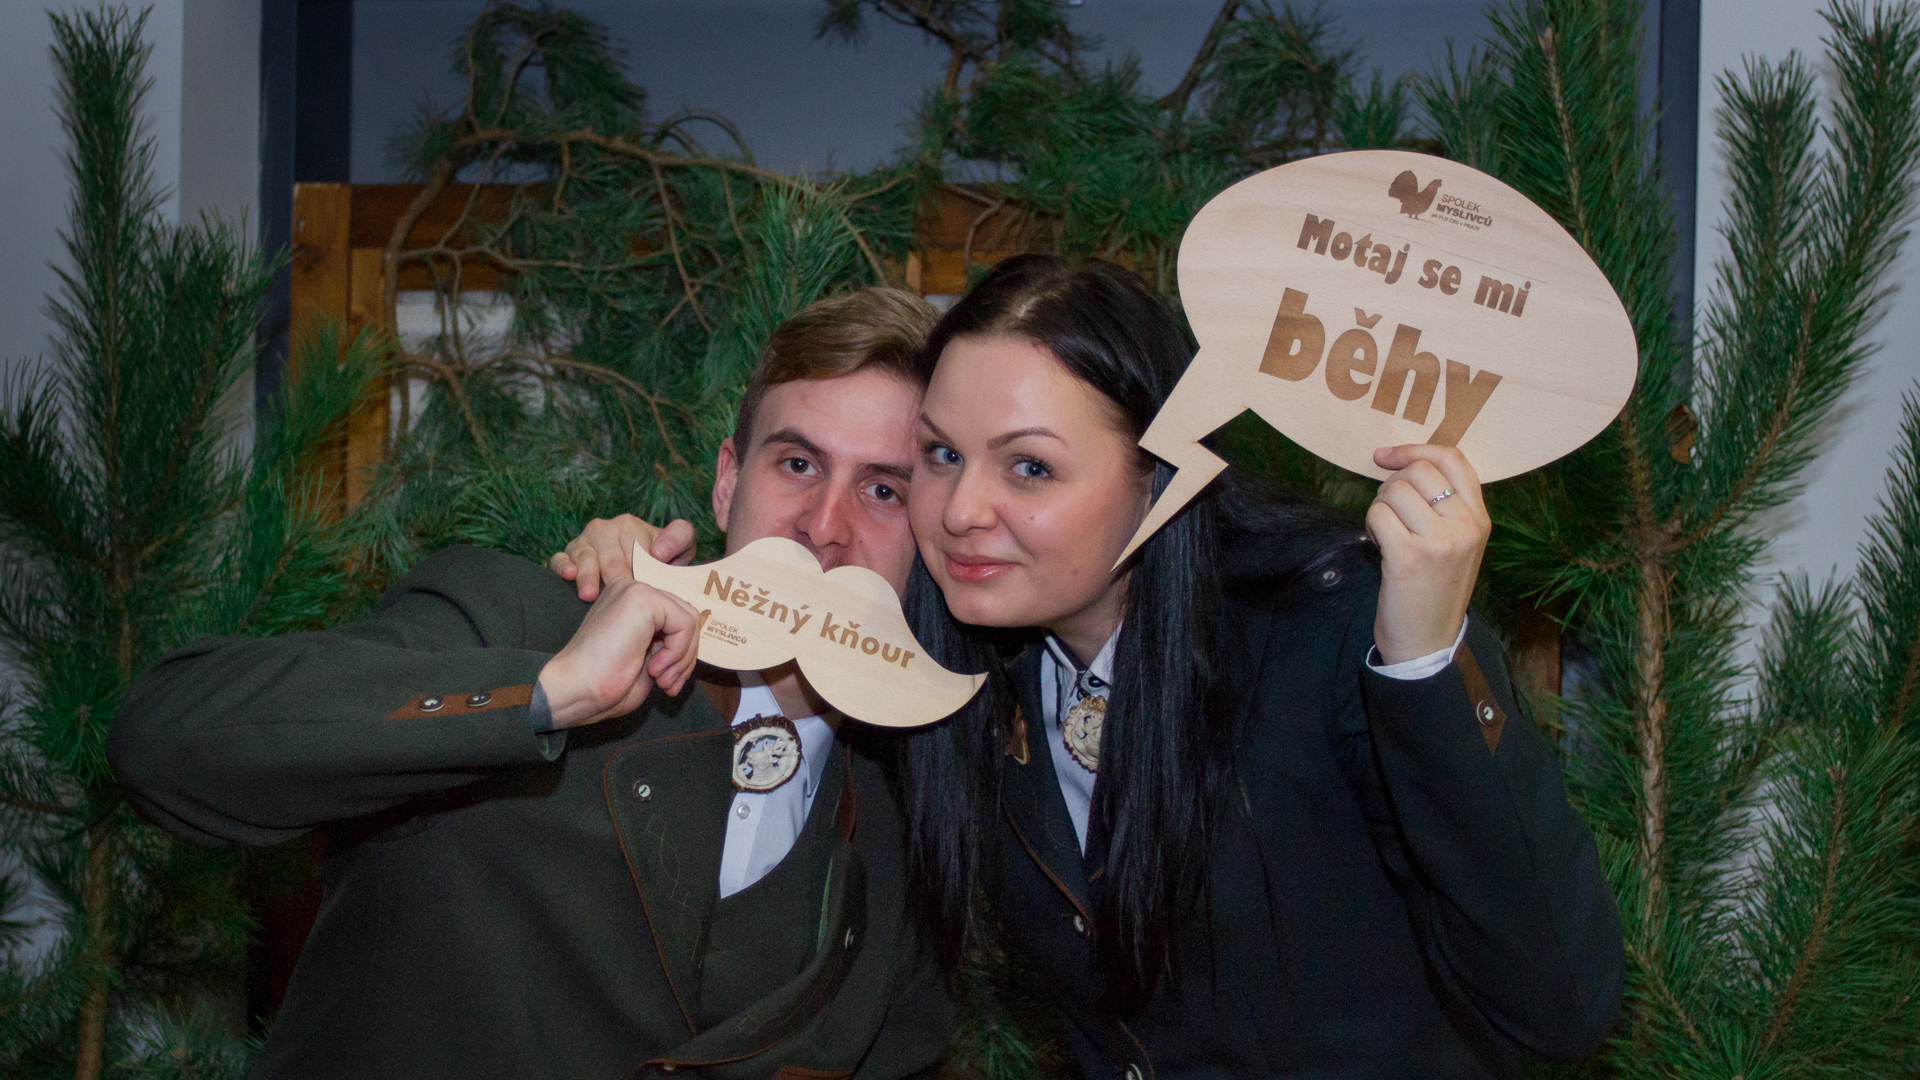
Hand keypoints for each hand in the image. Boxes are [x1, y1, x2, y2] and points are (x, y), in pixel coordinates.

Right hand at [537, 578, 701, 728]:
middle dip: (685, 656)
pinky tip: (654, 668)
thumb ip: (668, 644)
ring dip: (683, 657)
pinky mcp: (642, 598)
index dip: (680, 653)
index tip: (666, 681)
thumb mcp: (647, 660)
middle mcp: (631, 589)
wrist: (575, 689)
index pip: (676, 617)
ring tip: (661, 679)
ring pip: (689, 619)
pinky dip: (678, 652)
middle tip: (667, 684)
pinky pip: (685, 623)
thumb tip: (695, 641)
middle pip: (686, 616)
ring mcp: (636, 589)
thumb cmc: (603, 684)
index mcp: (628, 603)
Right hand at [548, 515, 695, 600]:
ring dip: (588, 575)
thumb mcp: (679, 549)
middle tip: (621, 592)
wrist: (640, 577)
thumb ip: (678, 539)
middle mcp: (603, 530)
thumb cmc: (661, 564)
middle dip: (615, 575)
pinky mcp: (566, 556)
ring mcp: (582, 543)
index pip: (633, 544)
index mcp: (629, 525)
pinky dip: (563, 566)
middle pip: (609, 553)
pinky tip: (569, 576)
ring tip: (591, 594)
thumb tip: (659, 551)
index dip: (640, 564)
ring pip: (584, 555)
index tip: (645, 579)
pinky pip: (560, 559)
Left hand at [1365, 444, 1489, 664]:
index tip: (1387, 456)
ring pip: (1394, 491)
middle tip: (1388, 513)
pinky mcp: (1409, 557)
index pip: (1454, 459)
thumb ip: (1445, 506)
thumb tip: (1405, 462)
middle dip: (1391, 485)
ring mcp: (1439, 542)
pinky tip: (1378, 546)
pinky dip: (1370, 526)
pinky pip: (1378, 515)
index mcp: (1480, 519)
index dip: (1415, 449)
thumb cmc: (1435, 590)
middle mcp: (1466, 527)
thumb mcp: (1457, 545)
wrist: (1427, 641)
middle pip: (1418, 471)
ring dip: (1379, 507)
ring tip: (1386, 533)